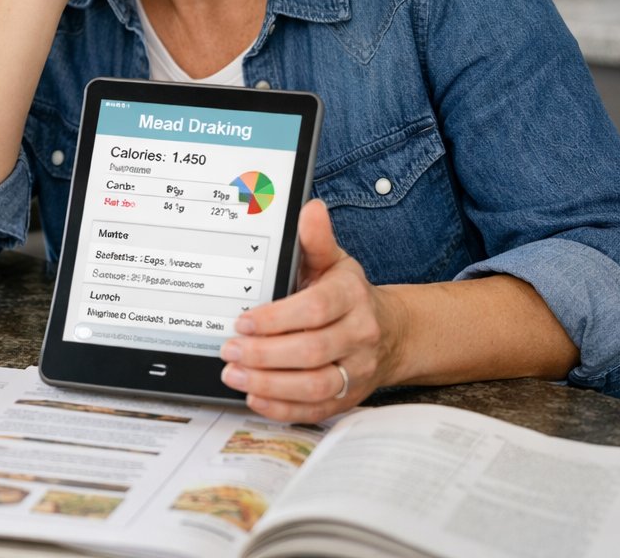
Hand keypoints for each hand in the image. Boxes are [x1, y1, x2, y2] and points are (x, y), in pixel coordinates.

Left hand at [219, 199, 407, 420]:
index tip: (243, 322)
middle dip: (264, 354)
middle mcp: (359, 335)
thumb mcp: (334, 262)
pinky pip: (316, 410)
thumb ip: (316, 240)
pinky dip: (283, 409)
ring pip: (314, 386)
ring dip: (269, 385)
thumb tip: (310, 209)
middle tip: (229, 350)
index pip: (315, 309)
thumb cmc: (348, 294)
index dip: (277, 318)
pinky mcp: (348, 398)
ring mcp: (356, 370)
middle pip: (311, 351)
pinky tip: (255, 398)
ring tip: (234, 375)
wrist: (390, 332)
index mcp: (352, 297)